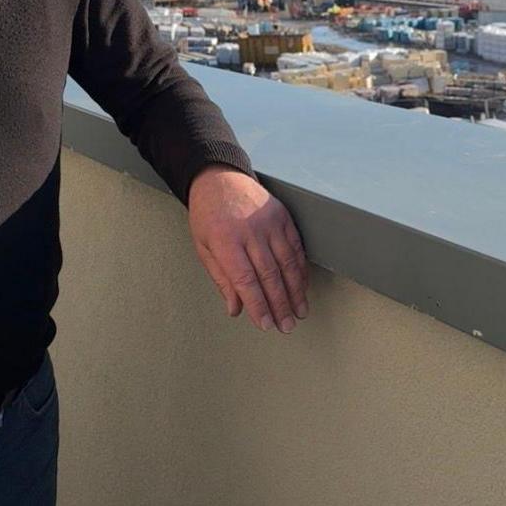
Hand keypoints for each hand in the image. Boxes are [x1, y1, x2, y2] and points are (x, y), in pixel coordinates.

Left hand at [187, 164, 308, 333]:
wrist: (219, 178)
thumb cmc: (207, 216)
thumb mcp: (203, 248)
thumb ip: (221, 279)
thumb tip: (236, 309)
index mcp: (225, 240)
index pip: (246, 280)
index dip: (258, 305)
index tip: (266, 325)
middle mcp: (250, 231)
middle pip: (270, 275)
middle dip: (280, 305)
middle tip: (286, 326)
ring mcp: (269, 222)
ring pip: (287, 263)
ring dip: (296, 291)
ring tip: (299, 312)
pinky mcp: (282, 216)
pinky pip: (295, 247)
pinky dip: (300, 269)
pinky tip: (302, 286)